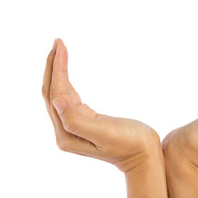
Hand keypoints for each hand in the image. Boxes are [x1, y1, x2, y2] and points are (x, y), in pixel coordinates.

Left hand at [42, 39, 160, 171]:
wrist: (143, 155)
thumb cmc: (129, 144)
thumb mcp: (104, 133)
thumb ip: (76, 120)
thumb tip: (56, 101)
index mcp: (67, 134)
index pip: (56, 95)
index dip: (57, 69)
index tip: (61, 45)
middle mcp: (66, 131)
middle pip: (53, 92)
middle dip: (54, 66)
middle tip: (58, 41)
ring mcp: (74, 126)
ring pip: (61, 93)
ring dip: (59, 71)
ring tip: (60, 49)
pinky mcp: (85, 120)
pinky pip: (70, 98)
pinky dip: (67, 81)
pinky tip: (65, 71)